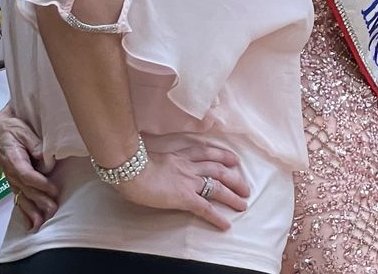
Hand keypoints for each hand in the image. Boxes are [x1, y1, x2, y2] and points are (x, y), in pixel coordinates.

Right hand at [0, 106, 57, 230]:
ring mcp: (11, 178)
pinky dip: (24, 211)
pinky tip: (30, 222)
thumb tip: (47, 163)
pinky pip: (19, 197)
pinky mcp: (14, 181)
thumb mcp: (25, 131)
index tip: (54, 189)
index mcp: (14, 159)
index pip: (27, 175)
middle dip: (40, 201)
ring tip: (41, 223)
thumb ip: (37, 146)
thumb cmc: (13, 128)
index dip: (41, 184)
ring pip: (22, 196)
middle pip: (26, 189)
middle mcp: (11, 172)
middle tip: (53, 210)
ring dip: (32, 210)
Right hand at [114, 144, 249, 229]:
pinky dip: (216, 217)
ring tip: (243, 204)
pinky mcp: (184, 197)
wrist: (131, 169)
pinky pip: (204, 208)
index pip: (206, 154)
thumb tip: (155, 168)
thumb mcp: (151, 157)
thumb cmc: (133, 164)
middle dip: (234, 178)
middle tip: (245, 187)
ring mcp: (188, 181)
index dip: (222, 156)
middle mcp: (189, 167)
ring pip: (216, 187)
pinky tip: (225, 224)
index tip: (233, 160)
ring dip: (232, 196)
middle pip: (218, 170)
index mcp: (180, 156)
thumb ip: (160, 162)